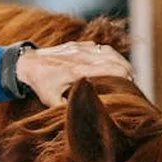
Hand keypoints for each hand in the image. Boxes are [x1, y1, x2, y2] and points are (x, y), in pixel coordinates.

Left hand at [16, 41, 133, 106]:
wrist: (27, 64)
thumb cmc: (41, 85)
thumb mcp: (52, 102)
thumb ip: (69, 108)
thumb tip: (86, 116)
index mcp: (77, 71)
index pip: (108, 69)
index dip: (123, 76)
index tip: (131, 86)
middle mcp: (80, 56)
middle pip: (113, 58)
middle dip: (126, 69)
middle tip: (134, 82)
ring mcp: (79, 48)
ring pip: (107, 51)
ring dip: (120, 60)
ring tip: (128, 72)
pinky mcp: (77, 45)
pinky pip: (98, 47)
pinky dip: (109, 55)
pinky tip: (113, 63)